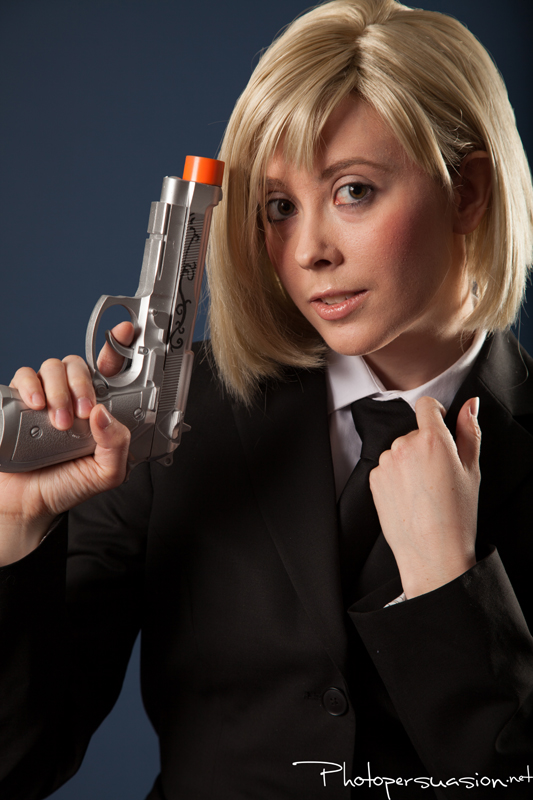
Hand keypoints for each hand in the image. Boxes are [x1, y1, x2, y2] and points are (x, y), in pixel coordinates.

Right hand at [0, 322, 134, 565]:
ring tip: (57, 422)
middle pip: (79, 365)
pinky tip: (35, 405)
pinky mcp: (18, 401)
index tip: (124, 333)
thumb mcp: (106, 473)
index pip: (109, 372)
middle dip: (83, 385)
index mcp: (97, 410)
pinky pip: (23, 376)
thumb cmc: (67, 485)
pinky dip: (30, 385)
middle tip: (82, 413)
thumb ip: (117, 446)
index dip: (117, 348)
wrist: (27, 504)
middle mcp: (72, 398)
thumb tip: (103, 414)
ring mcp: (44, 397)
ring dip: (58, 390)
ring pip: (52, 367)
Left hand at [369, 396, 480, 598]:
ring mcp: (386, 462)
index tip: (441, 429)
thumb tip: (469, 404)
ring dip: (409, 462)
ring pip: (400, 450)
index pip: (426, 405)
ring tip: (424, 491)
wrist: (432, 552)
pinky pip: (387, 468)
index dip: (436, 414)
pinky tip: (410, 498)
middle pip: (414, 432)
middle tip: (439, 476)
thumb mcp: (471, 469)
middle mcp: (404, 445)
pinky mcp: (374, 478)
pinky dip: (397, 477)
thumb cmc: (456, 515)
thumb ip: (469, 430)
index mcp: (432, 439)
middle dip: (426, 446)